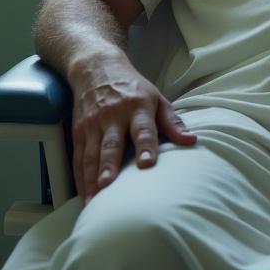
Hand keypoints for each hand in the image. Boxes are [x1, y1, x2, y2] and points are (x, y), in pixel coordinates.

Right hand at [70, 56, 196, 204]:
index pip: (143, 129)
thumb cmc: (133, 88)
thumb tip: (192, 141)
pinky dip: (80, 178)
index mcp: (137, 106)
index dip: (145, 146)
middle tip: (108, 186)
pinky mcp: (78, 131)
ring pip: (91, 154)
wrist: (97, 68)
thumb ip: (172, 122)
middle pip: (111, 144)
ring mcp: (92, 124)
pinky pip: (78, 158)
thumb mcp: (156, 98)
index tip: (147, 164)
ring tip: (93, 200)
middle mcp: (113, 115)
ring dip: (91, 178)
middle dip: (109, 166)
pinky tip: (85, 196)